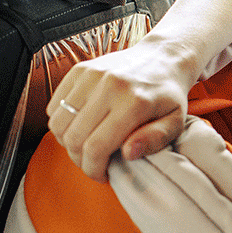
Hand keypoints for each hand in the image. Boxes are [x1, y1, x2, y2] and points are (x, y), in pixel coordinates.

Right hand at [46, 38, 194, 181]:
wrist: (163, 57)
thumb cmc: (169, 95)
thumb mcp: (176, 121)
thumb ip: (155, 139)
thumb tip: (128, 153)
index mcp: (134, 102)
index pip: (96, 147)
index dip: (93, 169)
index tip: (102, 175)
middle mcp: (109, 86)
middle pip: (74, 138)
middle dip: (80, 159)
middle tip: (93, 163)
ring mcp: (91, 75)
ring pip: (59, 123)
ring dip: (67, 142)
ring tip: (86, 146)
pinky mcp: (79, 70)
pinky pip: (55, 106)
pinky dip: (62, 123)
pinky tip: (80, 127)